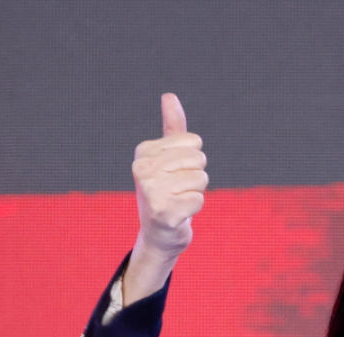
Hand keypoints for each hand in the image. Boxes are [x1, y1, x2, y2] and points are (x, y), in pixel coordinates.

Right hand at [131, 92, 206, 257]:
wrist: (158, 234)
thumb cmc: (166, 193)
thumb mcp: (167, 158)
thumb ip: (172, 128)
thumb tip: (169, 96)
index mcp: (143, 151)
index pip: (194, 142)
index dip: (193, 160)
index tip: (176, 173)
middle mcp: (142, 168)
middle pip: (199, 159)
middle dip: (196, 177)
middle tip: (179, 190)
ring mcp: (151, 191)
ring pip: (200, 179)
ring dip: (195, 193)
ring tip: (178, 201)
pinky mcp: (164, 213)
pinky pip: (199, 199)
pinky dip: (194, 208)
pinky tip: (180, 214)